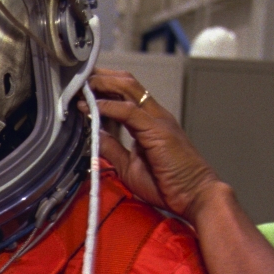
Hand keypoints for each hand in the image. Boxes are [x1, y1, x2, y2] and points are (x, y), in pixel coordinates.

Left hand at [83, 69, 225, 219]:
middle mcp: (155, 115)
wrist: (195, 196)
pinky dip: (108, 106)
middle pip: (126, 83)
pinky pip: (129, 112)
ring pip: (128, 89)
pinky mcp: (158, 130)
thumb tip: (94, 136)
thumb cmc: (170, 184)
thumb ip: (113, 148)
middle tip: (78, 78)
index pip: (125, 94)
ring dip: (102, 84)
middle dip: (101, 77)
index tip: (82, 88)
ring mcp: (158, 120)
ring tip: (82, 85)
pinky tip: (92, 106)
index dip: (103, 87)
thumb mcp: (129, 166)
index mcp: (150, 122)